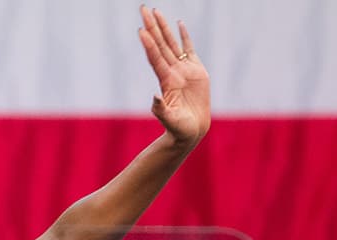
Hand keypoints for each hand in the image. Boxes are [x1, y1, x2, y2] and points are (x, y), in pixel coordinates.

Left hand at [138, 6, 210, 146]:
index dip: (149, 45)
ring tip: (154, 11)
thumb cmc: (179, 129)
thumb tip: (155, 98)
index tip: (141, 30)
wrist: (191, 131)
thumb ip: (162, 111)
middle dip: (151, 26)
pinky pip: (189, 49)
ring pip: (171, 43)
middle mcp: (172, 72)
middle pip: (160, 44)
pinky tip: (178, 23)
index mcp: (166, 82)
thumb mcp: (171, 121)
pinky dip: (184, 36)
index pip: (155, 58)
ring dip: (163, 27)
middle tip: (142, 8)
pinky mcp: (195, 71)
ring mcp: (183, 70)